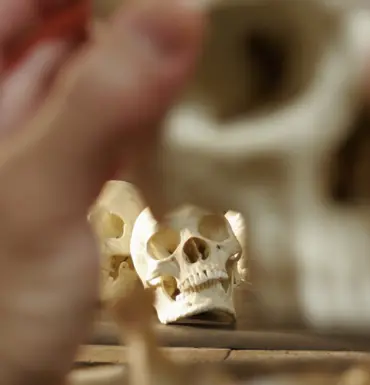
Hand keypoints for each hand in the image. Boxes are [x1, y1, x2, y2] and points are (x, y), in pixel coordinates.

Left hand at [0, 0, 201, 384]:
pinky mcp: (43, 198)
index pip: (17, 5)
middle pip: (45, 37)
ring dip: (121, 67)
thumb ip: (101, 103)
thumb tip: (171, 17)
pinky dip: (122, 122)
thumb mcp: (37, 198)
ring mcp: (13, 161)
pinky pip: (87, 138)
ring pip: (70, 86)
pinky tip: (148, 115)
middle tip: (170, 17)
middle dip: (109, 22)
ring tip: (170, 48)